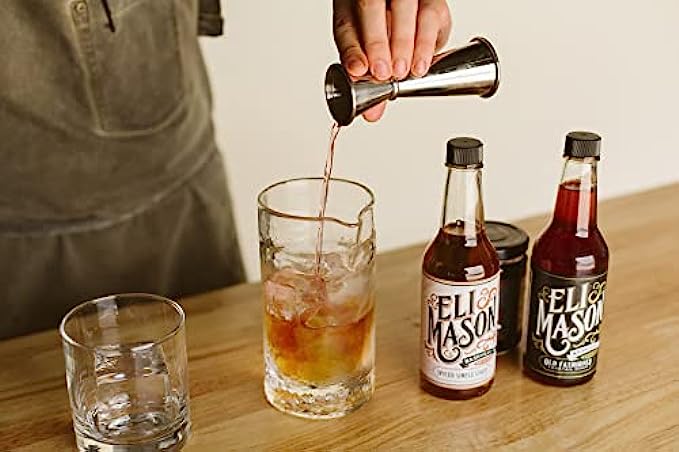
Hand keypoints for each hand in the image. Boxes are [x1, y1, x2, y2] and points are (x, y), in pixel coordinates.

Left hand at [333, 0, 451, 121]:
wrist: (405, 15)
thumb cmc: (384, 37)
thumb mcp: (374, 56)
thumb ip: (370, 81)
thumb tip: (372, 114)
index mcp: (350, 8)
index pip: (345, 27)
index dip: (351, 50)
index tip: (358, 71)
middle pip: (371, 7)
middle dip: (377, 44)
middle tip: (383, 73)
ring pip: (403, 8)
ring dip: (403, 44)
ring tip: (402, 72)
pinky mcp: (430, 1)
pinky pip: (430, 16)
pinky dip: (426, 43)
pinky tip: (420, 64)